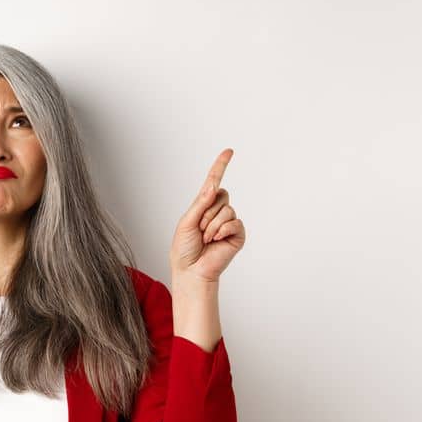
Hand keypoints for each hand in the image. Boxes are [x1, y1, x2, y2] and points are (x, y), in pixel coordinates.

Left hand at [171, 148, 245, 282]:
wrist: (191, 270)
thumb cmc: (184, 249)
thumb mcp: (186, 222)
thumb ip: (200, 204)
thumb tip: (213, 186)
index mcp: (202, 206)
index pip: (213, 182)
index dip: (220, 166)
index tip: (229, 151)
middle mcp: (217, 211)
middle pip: (220, 194)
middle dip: (206, 212)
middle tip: (199, 229)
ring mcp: (228, 222)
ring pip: (226, 209)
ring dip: (212, 225)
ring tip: (206, 238)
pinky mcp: (237, 233)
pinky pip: (234, 222)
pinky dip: (221, 231)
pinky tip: (215, 241)